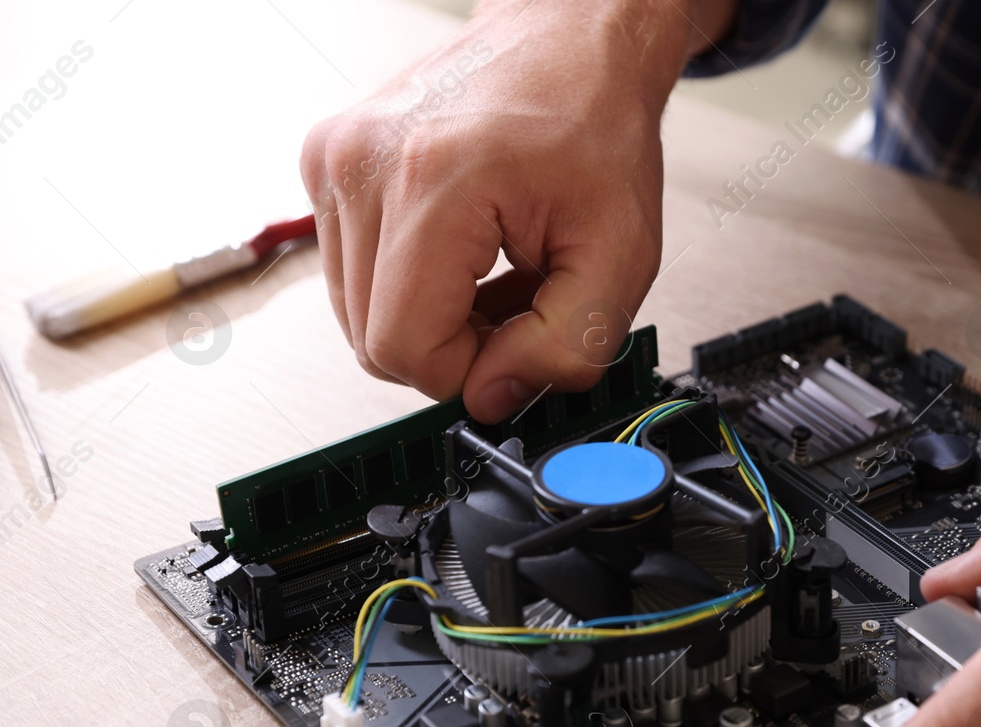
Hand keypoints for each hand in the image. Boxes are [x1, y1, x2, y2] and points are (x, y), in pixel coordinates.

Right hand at [300, 0, 735, 421]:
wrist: (566, 42)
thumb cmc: (596, 127)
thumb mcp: (622, 252)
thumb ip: (569, 344)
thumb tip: (494, 397)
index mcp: (433, 180)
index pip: (404, 348)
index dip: (470, 374)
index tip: (521, 343)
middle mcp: (363, 163)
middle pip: (374, 342)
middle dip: (454, 348)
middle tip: (518, 306)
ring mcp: (333, 158)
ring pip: (359, 317)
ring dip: (432, 318)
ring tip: (495, 273)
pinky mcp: (326, 163)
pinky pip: (353, 275)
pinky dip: (411, 284)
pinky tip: (462, 252)